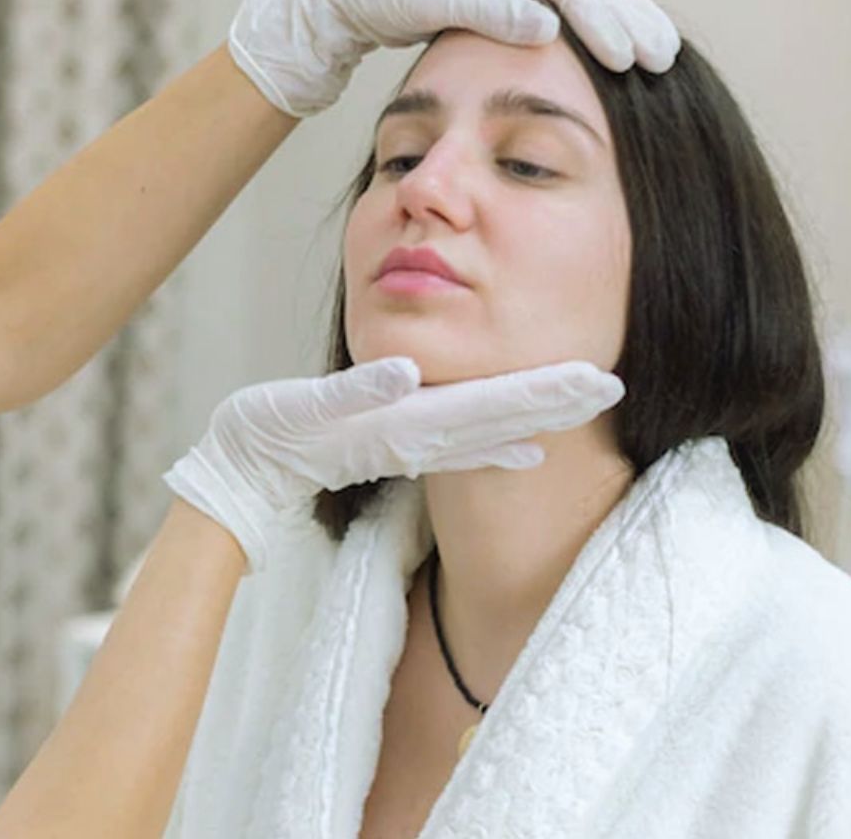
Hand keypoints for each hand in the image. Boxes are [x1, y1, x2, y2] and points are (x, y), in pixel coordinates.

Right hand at [162, 358, 625, 570]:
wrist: (237, 479)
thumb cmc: (260, 435)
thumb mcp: (300, 406)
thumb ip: (354, 391)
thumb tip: (407, 372)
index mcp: (401, 422)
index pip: (489, 404)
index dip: (541, 389)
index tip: (593, 378)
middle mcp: (413, 437)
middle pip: (501, 417)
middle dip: (556, 400)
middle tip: (614, 383)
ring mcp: (405, 445)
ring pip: (488, 430)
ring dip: (537, 417)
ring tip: (584, 406)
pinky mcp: (391, 445)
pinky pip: (460, 447)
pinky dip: (497, 445)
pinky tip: (525, 447)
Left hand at [228, 0, 679, 116]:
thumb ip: (494, 12)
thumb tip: (550, 26)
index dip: (601, 21)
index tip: (625, 58)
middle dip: (630, 18)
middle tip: (663, 57)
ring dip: (625, 21)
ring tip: (659, 55)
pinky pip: (571, 5)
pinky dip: (599, 26)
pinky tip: (622, 51)